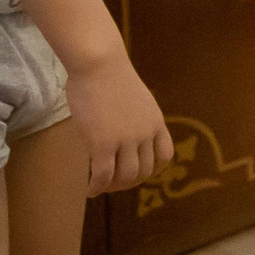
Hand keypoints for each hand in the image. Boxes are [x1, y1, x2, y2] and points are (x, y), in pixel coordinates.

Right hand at [64, 53, 173, 195]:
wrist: (99, 64)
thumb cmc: (110, 77)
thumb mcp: (135, 100)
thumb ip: (135, 119)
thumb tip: (125, 132)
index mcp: (156, 122)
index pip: (165, 156)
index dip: (152, 170)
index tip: (138, 174)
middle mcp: (146, 133)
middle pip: (146, 170)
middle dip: (130, 182)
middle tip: (113, 183)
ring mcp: (126, 139)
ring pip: (127, 176)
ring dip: (114, 187)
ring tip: (102, 187)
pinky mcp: (104, 143)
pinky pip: (103, 175)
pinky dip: (97, 187)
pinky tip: (89, 191)